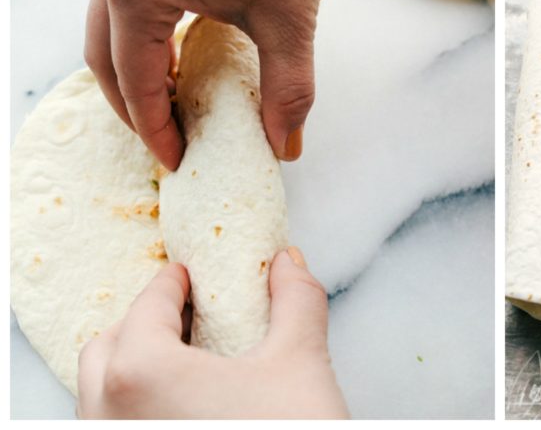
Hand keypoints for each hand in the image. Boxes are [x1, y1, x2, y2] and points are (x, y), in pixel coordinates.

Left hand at [77, 248, 348, 418]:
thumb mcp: (301, 362)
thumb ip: (296, 300)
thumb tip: (288, 265)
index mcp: (141, 375)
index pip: (147, 306)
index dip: (172, 282)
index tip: (189, 273)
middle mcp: (109, 418)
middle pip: (106, 350)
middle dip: (143, 323)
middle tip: (189, 311)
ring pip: (100, 398)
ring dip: (135, 369)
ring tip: (189, 360)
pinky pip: (115, 429)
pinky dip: (136, 409)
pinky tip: (186, 408)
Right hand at [85, 0, 333, 169]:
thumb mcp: (289, 14)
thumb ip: (287, 85)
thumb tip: (286, 142)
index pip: (134, 81)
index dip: (155, 129)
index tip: (178, 158)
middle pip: (102, 55)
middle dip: (132, 105)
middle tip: (168, 137)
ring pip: (104, 23)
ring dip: (132, 69)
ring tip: (174, 101)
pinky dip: (139, 32)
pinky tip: (177, 49)